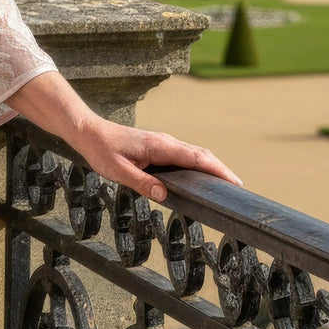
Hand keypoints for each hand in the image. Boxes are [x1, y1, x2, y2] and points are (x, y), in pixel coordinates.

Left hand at [71, 114, 241, 203]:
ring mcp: (163, 143)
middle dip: (221, 170)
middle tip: (239, 189)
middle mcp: (166, 142)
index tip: (235, 183)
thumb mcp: (118, 171)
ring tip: (226, 185)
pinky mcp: (158, 147)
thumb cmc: (102, 150)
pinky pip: (184, 155)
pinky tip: (200, 177)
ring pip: (194, 154)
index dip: (218, 170)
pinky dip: (198, 164)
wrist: (89, 132)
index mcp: (160, 146)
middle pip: (201, 154)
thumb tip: (165, 196)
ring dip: (211, 167)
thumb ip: (142, 183)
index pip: (197, 157)